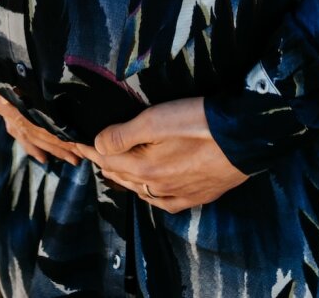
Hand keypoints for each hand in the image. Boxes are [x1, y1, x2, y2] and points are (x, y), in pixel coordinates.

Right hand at [0, 2, 90, 168]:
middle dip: (55, 144)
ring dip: (46, 145)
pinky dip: (28, 141)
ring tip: (71, 160)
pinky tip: (41, 155)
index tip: (76, 142)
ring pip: (23, 130)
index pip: (28, 119)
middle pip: (29, 129)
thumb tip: (25, 82)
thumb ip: (3, 57)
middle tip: (82, 158)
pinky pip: (14, 124)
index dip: (51, 133)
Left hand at [84, 97, 249, 211]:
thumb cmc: (199, 124)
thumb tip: (97, 144)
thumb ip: (123, 134)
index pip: (106, 158)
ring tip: (113, 168)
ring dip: (124, 178)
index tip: (73, 142)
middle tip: (91, 152)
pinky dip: (149, 193)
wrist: (245, 139)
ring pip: (141, 189)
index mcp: (144, 168)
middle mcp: (157, 187)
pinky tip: (150, 190)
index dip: (88, 149)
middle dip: (104, 163)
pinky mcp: (196, 196)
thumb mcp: (157, 119)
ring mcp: (177, 195)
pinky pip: (163, 200)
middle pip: (122, 175)